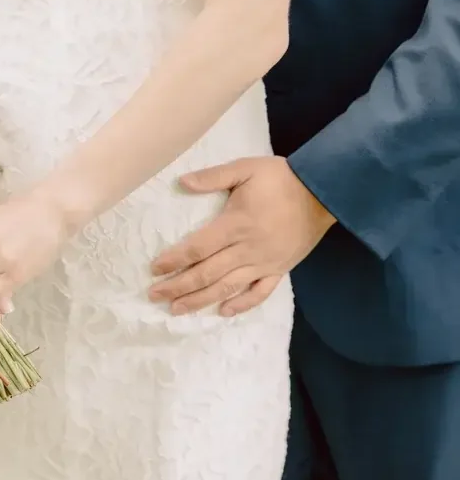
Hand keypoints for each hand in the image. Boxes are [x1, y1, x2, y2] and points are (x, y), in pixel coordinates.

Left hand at [149, 156, 334, 315]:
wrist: (324, 191)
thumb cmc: (281, 178)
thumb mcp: (246, 168)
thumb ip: (214, 176)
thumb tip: (182, 181)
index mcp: (236, 224)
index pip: (198, 248)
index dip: (174, 260)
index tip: (154, 269)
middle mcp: (248, 249)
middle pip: (207, 273)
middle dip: (178, 286)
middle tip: (154, 295)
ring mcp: (264, 262)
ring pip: (227, 287)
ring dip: (200, 300)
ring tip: (177, 309)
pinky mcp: (280, 269)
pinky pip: (260, 292)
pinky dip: (241, 304)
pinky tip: (222, 312)